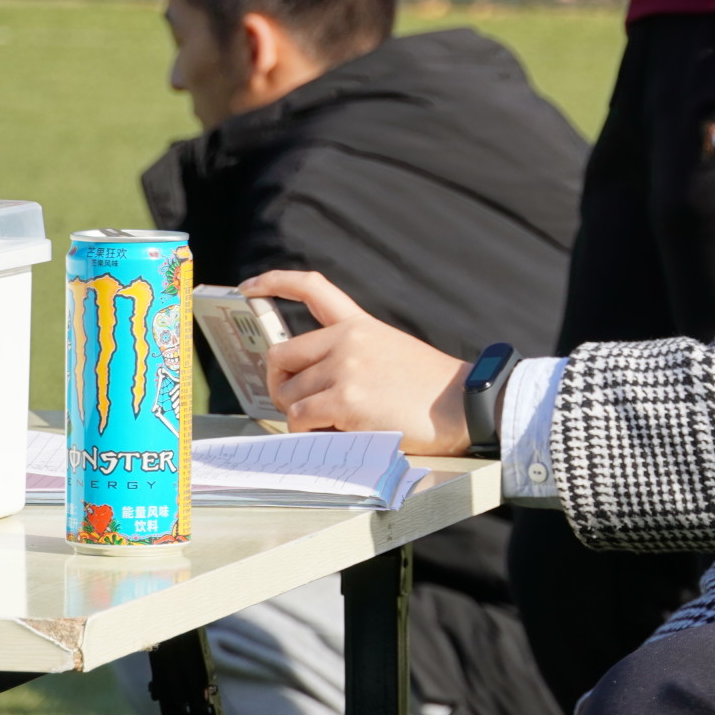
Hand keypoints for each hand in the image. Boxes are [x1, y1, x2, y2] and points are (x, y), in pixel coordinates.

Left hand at [238, 271, 470, 455]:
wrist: (465, 405)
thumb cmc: (431, 389)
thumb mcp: (390, 352)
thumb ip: (350, 356)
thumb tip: (308, 385)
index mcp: (360, 325)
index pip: (311, 288)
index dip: (274, 282)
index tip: (250, 287)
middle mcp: (347, 340)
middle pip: (281, 356)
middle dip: (282, 384)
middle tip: (300, 403)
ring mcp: (345, 369)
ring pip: (288, 396)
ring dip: (301, 416)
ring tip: (334, 423)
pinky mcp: (346, 401)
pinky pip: (301, 419)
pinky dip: (311, 432)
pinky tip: (338, 432)